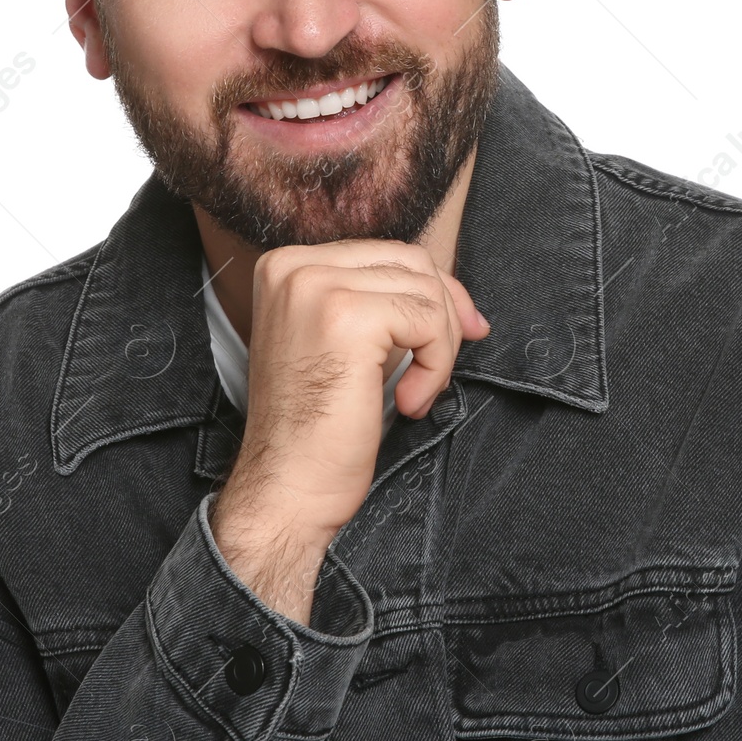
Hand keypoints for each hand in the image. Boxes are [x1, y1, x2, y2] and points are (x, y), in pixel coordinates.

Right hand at [209, 239, 487, 622]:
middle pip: (410, 261)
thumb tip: (454, 294)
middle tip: (439, 369)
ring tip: (414, 392)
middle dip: (444, 314)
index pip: (386, 253)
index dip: (430, 294)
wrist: (286, 487)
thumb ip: (377, 303)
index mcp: (285, 266)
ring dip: (439, 347)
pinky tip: (409, 401)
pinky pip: (429, 320)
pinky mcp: (348, 317)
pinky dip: (435, 365)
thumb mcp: (340, 344)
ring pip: (425, 291)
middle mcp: (294, 266)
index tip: (456, 333)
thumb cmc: (315, 428)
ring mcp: (317, 287)